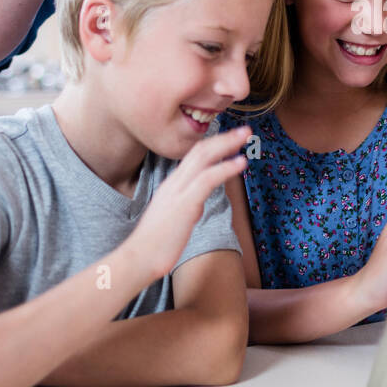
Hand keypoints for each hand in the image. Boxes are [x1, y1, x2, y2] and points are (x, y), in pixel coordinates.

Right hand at [129, 126, 251, 281]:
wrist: (140, 257)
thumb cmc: (156, 243)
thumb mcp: (171, 217)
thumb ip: (185, 205)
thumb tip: (197, 204)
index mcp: (171, 185)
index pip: (193, 156)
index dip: (213, 144)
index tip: (230, 138)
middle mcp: (174, 183)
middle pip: (200, 150)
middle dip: (224, 138)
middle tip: (245, 130)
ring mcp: (178, 191)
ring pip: (204, 157)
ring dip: (228, 144)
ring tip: (247, 135)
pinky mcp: (185, 203)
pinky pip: (208, 179)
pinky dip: (226, 167)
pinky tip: (241, 162)